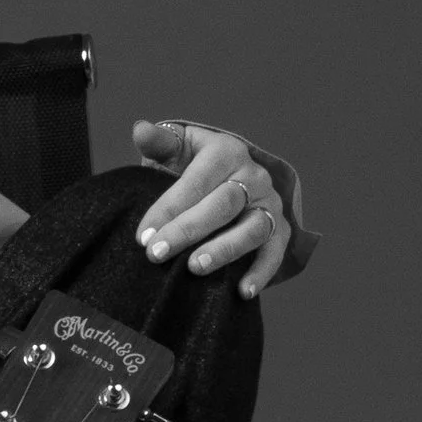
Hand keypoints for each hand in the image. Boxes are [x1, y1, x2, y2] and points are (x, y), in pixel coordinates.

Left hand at [132, 119, 296, 297]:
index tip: (143, 236)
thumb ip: (159, 142)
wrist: (229, 179)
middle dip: (188, 230)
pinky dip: (261, 272)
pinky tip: (241, 292)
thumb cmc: (192, 166)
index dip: (169, 208)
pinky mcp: (281, 230)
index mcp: (225, 151)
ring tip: (194, 268)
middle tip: (156, 255)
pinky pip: (275, 252)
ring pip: (253, 228)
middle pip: (224, 203)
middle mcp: (254, 175)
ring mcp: (270, 204)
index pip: (196, 181)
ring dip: (224, 250)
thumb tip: (140, 129)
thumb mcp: (177, 149)